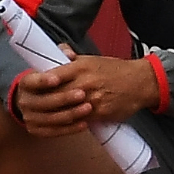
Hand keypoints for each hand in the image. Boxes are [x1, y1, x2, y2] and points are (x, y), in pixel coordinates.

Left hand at [43, 55, 157, 123]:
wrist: (142, 82)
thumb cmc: (117, 70)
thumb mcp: (95, 59)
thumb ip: (74, 59)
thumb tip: (60, 51)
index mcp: (81, 67)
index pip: (52, 76)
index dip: (39, 84)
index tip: (32, 89)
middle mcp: (85, 82)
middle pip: (55, 95)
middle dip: (44, 102)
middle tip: (35, 106)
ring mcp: (92, 98)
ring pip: (65, 110)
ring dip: (55, 114)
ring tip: (46, 116)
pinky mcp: (100, 112)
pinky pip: (79, 120)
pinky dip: (70, 122)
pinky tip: (63, 123)